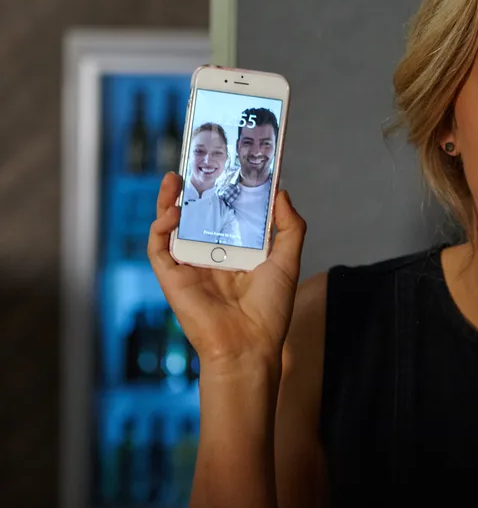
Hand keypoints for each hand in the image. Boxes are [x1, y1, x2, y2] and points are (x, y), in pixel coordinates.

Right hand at [147, 173, 306, 374]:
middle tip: (194, 162)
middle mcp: (210, 256)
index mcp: (236, 251)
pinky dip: (160, 228)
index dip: (223, 189)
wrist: (249, 345)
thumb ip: (289, 226)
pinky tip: (173, 213)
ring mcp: (189, 266)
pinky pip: (158, 248)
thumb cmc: (270, 310)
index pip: (226, 213)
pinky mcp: (172, 278)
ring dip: (169, 201)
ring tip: (175, 178)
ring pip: (171, 226)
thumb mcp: (287, 261)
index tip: (225, 163)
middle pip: (196, 215)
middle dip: (192, 189)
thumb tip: (281, 191)